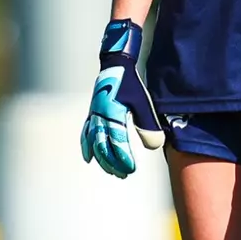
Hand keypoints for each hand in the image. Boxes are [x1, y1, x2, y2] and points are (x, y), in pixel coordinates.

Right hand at [80, 19, 165, 177]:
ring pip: (94, 143)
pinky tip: (89, 158)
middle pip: (103, 147)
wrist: (114, 65)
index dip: (123, 158)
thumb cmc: (130, 83)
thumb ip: (148, 124)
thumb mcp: (143, 102)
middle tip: (125, 174)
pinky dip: (87, 147)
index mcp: (113, 112)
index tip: (132, 169)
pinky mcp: (91, 114)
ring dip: (102, 159)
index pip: (117, 142)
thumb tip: (154, 146)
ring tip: (113, 171)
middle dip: (113, 163)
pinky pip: (86, 134)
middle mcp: (100, 116)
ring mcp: (93, 115)